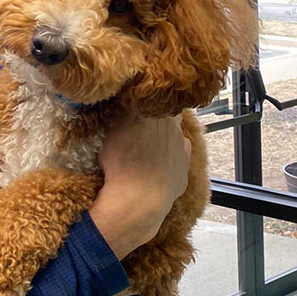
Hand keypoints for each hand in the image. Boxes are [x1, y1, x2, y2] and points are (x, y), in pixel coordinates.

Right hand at [90, 113, 190, 258]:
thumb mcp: (113, 127)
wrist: (139, 199)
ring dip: (166, 139)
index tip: (139, 102)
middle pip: (170, 116)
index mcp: (160, 115)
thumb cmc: (121, 161)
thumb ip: (123, 109)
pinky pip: (178, 160)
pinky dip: (170, 159)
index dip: (149, 100)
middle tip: (142, 123)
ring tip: (148, 147)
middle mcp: (176, 130)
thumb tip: (126, 96)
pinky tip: (157, 164)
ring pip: (176, 138)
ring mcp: (182, 152)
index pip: (158, 99)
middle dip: (158, 118)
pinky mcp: (183, 173)